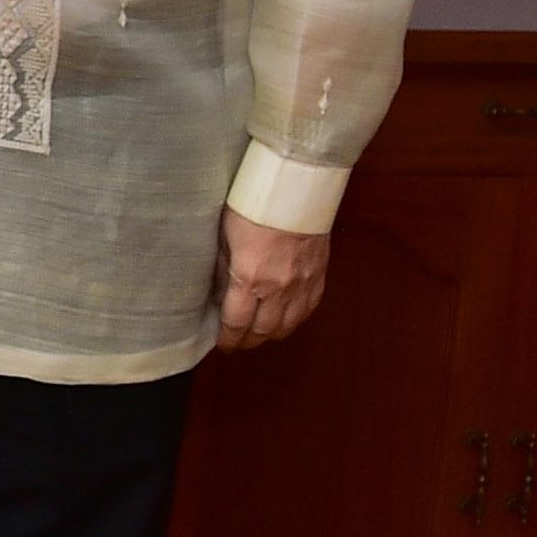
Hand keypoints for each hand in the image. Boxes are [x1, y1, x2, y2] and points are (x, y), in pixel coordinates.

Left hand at [217, 212, 328, 349]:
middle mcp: (278, 288)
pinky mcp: (319, 277)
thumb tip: (217, 292)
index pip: (237, 323)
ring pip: (289, 325)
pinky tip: (285, 320)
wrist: (297, 192)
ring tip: (259, 335)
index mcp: (249, 278)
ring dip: (272, 334)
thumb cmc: (254, 209)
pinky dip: (295, 320)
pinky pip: (308, 310)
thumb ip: (222, 268)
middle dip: (248, 341)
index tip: (222, 345)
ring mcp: (302, 284)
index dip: (228, 339)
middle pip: (264, 330)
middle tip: (238, 343)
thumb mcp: (224, 237)